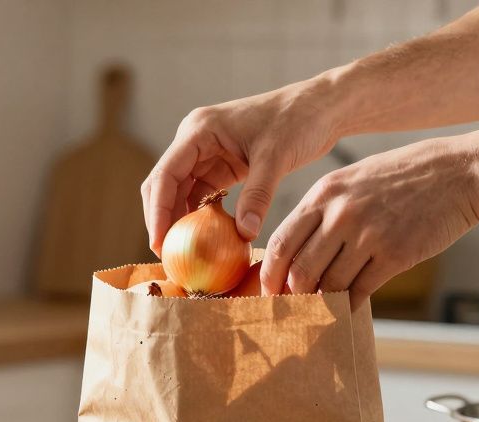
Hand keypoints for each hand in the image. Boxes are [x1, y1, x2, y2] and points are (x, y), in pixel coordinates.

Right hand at [141, 76, 341, 255]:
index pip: (165, 175)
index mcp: (199, 131)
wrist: (320, 108)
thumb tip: (244, 233)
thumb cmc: (297, 119)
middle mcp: (196, 141)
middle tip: (167, 255)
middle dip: (162, 219)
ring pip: (180, 193)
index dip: (158, 211)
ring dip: (180, 221)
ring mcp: (207, 154)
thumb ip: (258, 195)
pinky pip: (202, 196)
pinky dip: (201, 218)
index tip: (160, 242)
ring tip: (183, 254)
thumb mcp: (276, 157)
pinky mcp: (222, 166)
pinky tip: (206, 240)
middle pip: (165, 185)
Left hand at [261, 136, 478, 299]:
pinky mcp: (395, 255)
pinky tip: (349, 306)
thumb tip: (299, 249)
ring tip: (324, 307)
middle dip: (294, 295)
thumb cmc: (403, 176)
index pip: (282, 242)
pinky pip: (361, 291)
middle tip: (295, 306)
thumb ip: (324, 211)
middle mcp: (341, 215)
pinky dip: (351, 304)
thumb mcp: (353, 180)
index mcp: (324, 194)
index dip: (271, 273)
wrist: (459, 172)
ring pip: (330, 284)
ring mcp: (368, 236)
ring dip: (324, 301)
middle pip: (300, 270)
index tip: (269, 290)